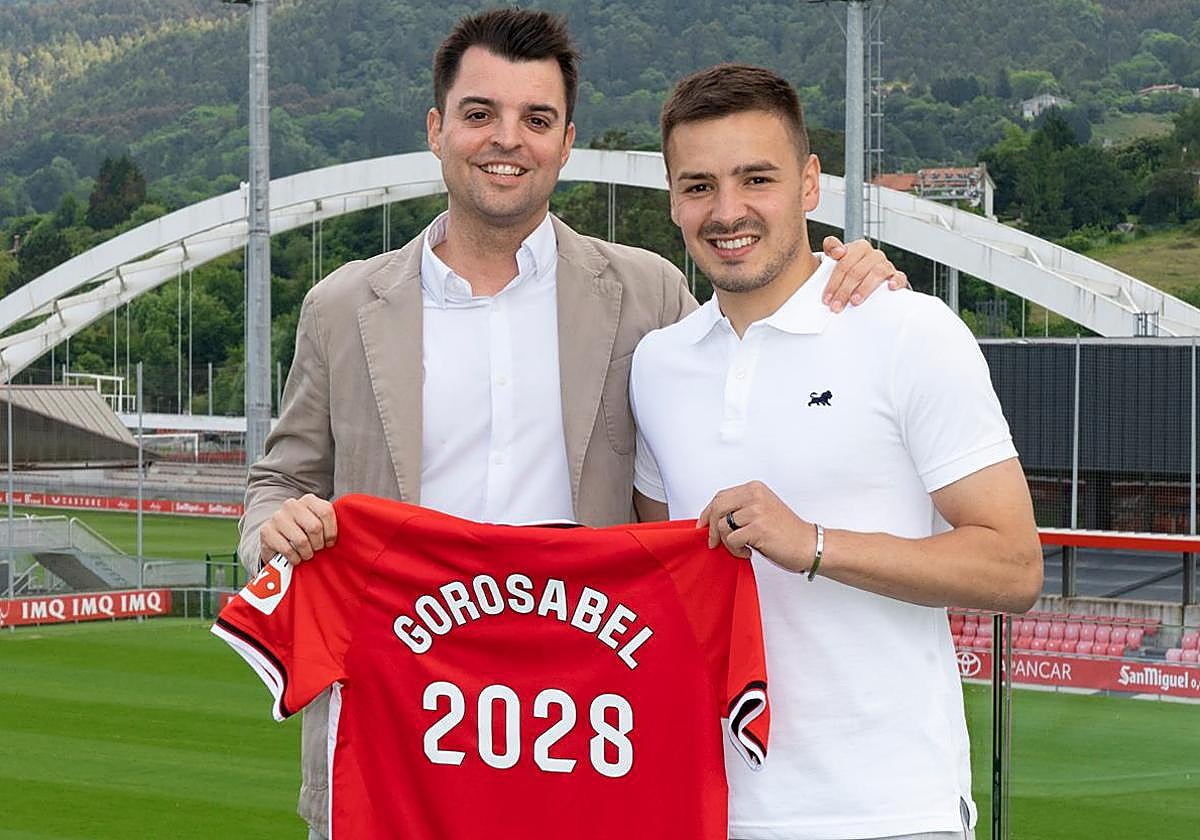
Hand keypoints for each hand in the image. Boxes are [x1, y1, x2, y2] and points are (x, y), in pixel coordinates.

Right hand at [258, 493, 337, 565]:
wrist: (275, 537)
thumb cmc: (303, 532)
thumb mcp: (317, 523)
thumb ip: (328, 524)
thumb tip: (347, 532)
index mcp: (309, 499)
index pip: (326, 512)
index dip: (331, 532)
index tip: (330, 542)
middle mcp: (292, 505)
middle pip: (315, 527)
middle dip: (318, 544)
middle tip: (316, 549)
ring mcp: (278, 517)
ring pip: (301, 540)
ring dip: (307, 553)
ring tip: (306, 554)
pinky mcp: (267, 531)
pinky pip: (287, 550)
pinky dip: (294, 558)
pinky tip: (295, 558)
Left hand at [697, 481, 816, 574]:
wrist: (808, 545)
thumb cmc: (785, 532)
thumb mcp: (761, 511)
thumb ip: (739, 509)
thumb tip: (710, 519)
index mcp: (755, 488)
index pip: (720, 496)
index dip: (707, 512)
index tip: (702, 525)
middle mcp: (755, 495)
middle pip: (717, 508)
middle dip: (710, 528)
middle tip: (713, 542)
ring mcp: (756, 511)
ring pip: (722, 526)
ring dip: (727, 543)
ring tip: (741, 548)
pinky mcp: (758, 528)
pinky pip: (731, 540)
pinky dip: (736, 551)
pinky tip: (748, 553)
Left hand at [820, 236, 908, 312]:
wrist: (866, 281)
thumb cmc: (851, 271)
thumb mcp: (837, 260)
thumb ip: (831, 248)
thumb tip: (837, 250)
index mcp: (859, 248)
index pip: (844, 262)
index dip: (834, 281)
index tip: (826, 298)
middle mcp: (873, 255)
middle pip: (857, 270)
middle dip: (844, 290)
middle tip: (836, 306)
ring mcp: (886, 265)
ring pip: (877, 272)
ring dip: (864, 288)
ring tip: (855, 301)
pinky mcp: (897, 277)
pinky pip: (900, 276)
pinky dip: (896, 281)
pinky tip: (890, 287)